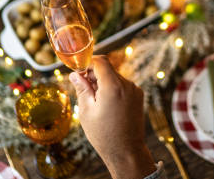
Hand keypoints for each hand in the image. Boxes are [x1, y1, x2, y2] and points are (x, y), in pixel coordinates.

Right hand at [69, 56, 155, 178]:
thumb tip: (75, 74)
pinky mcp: (139, 95)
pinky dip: (113, 88)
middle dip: (94, 74)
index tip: (79, 71)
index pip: (101, 61)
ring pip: (115, 77)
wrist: (126, 151)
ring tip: (95, 101)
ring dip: (103, 82)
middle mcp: (127, 85)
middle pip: (108, 69)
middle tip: (83, 88)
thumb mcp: (86, 111)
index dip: (88, 63)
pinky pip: (123, 85)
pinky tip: (107, 104)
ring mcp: (135, 89)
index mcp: (113, 86)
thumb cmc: (104, 134)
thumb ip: (82, 88)